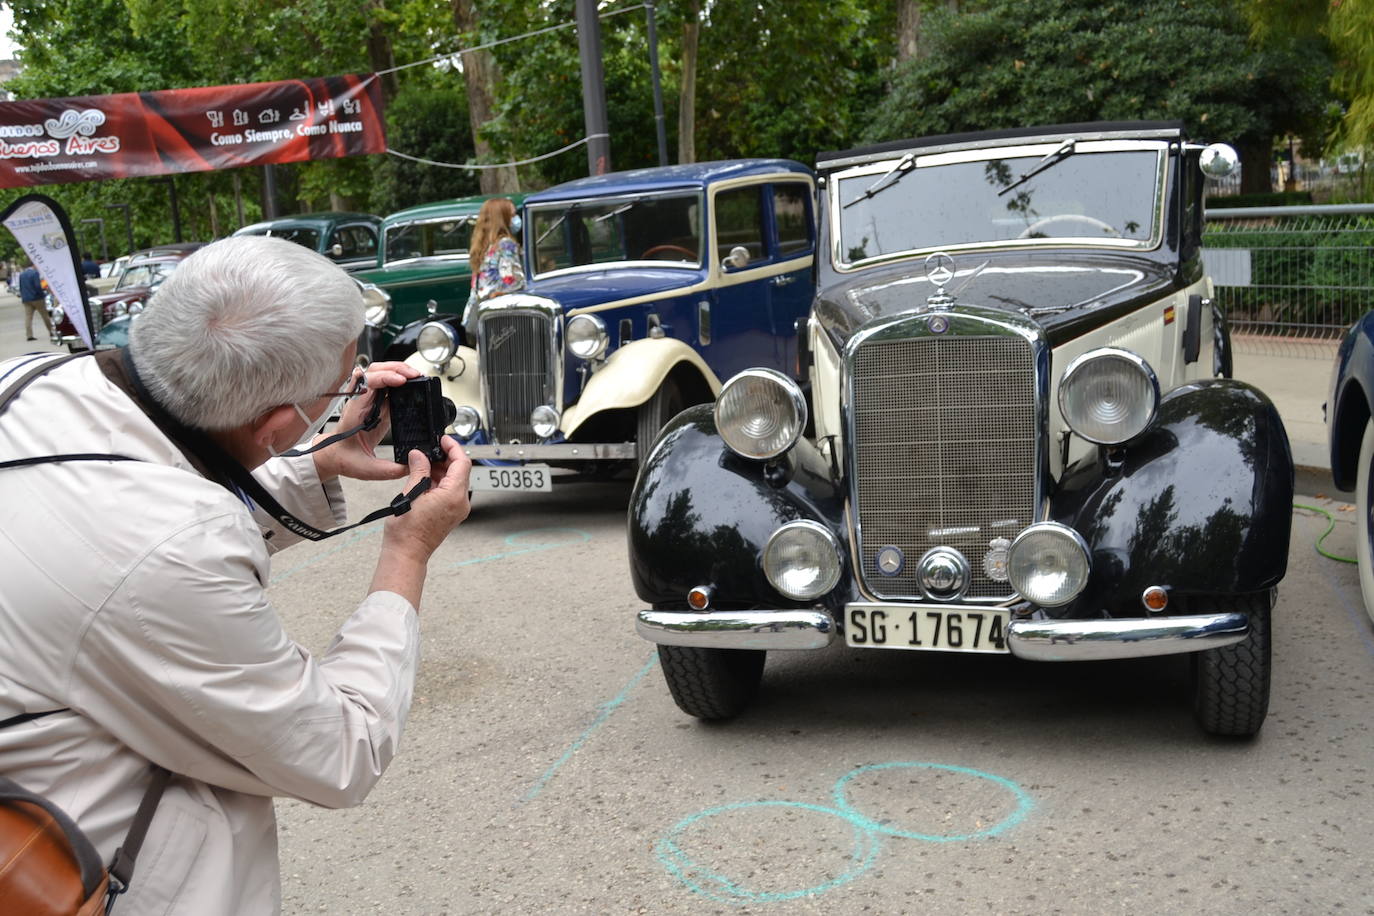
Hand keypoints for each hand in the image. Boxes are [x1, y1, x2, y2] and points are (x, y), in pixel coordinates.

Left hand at [314, 361, 419, 481]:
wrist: (335, 456)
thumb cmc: (344, 458)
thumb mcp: (366, 468)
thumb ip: (388, 470)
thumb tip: (410, 466)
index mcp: (356, 411)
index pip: (368, 383)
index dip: (386, 377)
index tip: (401, 381)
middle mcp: (362, 402)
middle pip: (376, 370)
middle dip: (396, 368)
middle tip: (415, 375)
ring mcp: (369, 401)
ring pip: (381, 373)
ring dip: (398, 370)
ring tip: (415, 377)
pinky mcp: (377, 404)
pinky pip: (387, 385)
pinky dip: (399, 380)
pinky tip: (411, 385)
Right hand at [373, 438, 471, 605]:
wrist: (407, 553)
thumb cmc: (407, 531)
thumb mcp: (411, 494)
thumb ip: (419, 470)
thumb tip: (419, 455)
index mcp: (454, 495)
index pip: (462, 463)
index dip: (453, 447)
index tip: (443, 439)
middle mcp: (461, 502)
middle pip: (461, 471)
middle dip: (445, 458)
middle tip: (428, 452)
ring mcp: (458, 509)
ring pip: (455, 481)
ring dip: (441, 470)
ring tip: (422, 466)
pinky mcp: (451, 514)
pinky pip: (450, 492)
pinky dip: (440, 482)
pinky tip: (425, 479)